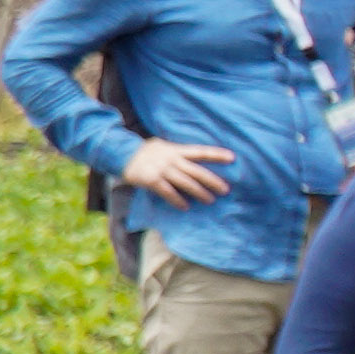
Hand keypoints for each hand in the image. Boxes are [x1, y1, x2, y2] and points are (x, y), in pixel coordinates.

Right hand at [118, 136, 235, 204]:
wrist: (121, 154)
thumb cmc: (145, 152)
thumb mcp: (163, 146)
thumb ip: (178, 153)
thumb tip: (195, 161)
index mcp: (176, 150)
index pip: (201, 151)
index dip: (217, 154)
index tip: (233, 158)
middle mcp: (172, 159)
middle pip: (197, 171)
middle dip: (213, 181)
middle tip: (225, 190)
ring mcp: (162, 170)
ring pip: (186, 183)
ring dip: (199, 193)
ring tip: (210, 200)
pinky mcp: (152, 180)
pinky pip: (168, 192)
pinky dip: (177, 200)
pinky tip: (185, 207)